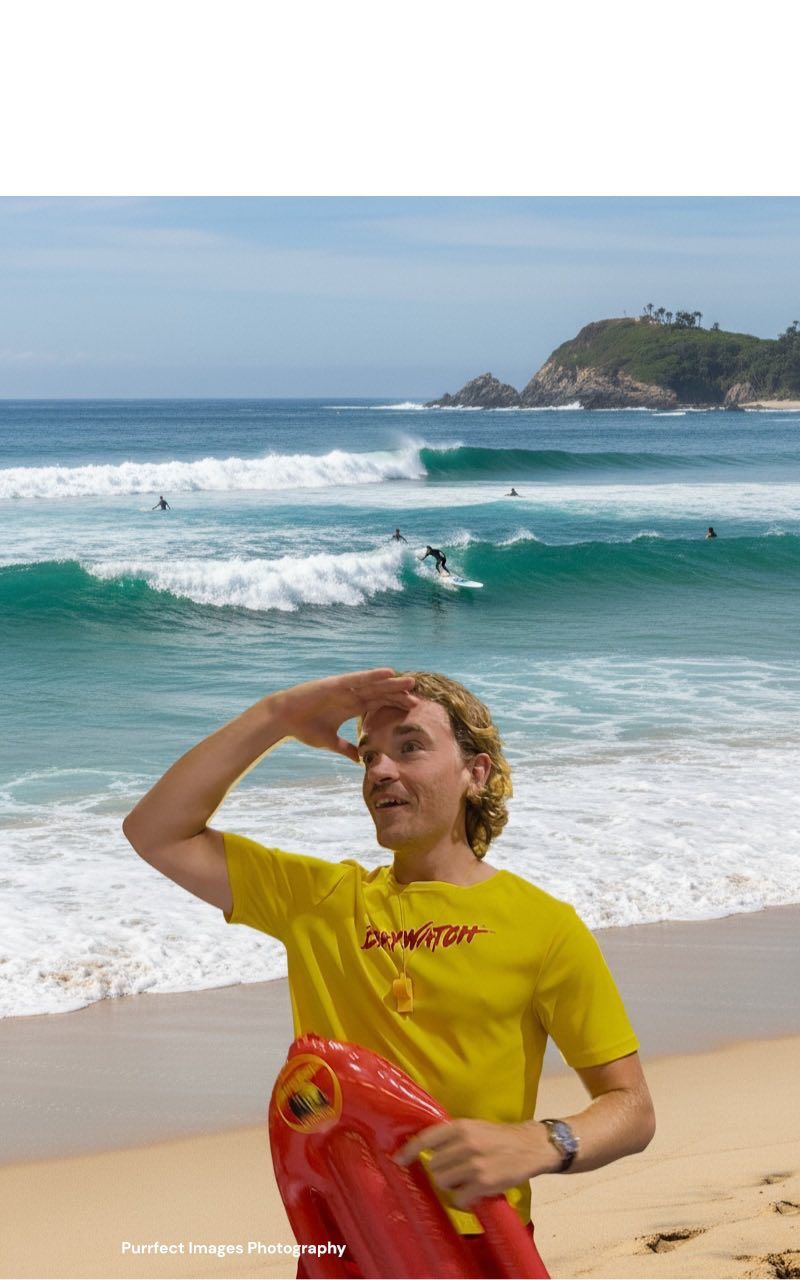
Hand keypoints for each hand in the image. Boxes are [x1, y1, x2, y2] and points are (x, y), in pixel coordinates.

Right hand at [272, 668, 416, 763]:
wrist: (284, 718)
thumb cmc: (304, 728)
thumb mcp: (330, 742)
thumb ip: (346, 749)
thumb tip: (360, 761)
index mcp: (351, 707)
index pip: (379, 705)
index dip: (395, 705)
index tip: (414, 709)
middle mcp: (351, 695)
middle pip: (381, 693)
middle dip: (399, 694)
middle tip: (419, 695)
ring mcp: (345, 688)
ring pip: (374, 684)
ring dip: (392, 683)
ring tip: (410, 681)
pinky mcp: (336, 683)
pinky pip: (359, 678)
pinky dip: (374, 675)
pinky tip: (389, 673)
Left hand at [394, 1118, 549, 1208]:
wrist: (531, 1146)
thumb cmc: (499, 1137)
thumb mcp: (474, 1127)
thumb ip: (451, 1136)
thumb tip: (424, 1148)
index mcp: (460, 1127)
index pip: (426, 1138)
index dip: (409, 1151)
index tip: (397, 1160)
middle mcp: (465, 1144)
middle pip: (434, 1166)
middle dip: (440, 1171)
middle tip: (455, 1170)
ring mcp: (474, 1165)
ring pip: (443, 1181)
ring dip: (451, 1184)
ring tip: (465, 1180)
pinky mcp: (484, 1183)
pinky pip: (459, 1198)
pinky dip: (463, 1199)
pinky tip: (474, 1192)